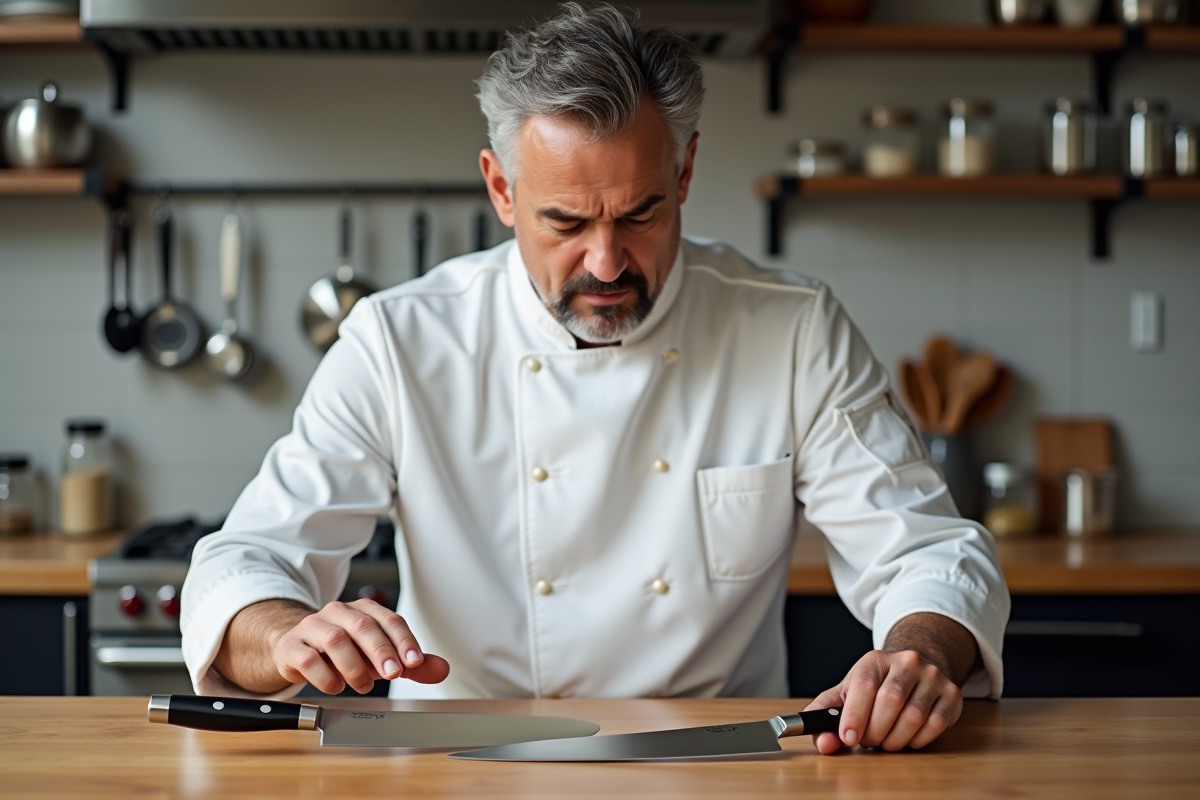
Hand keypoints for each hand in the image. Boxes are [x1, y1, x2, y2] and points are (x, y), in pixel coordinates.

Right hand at [270, 598, 449, 694]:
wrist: (295, 648)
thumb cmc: (344, 652)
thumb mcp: (380, 657)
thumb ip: (411, 664)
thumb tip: (441, 670)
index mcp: (364, 610)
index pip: (389, 620)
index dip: (404, 641)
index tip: (414, 662)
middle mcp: (339, 613)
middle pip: (364, 627)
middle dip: (382, 652)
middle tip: (393, 675)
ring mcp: (313, 627)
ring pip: (336, 640)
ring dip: (354, 667)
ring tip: (363, 685)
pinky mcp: (292, 645)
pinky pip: (308, 658)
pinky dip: (325, 677)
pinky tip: (336, 686)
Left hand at [803, 612, 977, 753]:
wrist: (914, 669)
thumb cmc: (876, 685)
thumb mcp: (847, 692)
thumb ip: (827, 715)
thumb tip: (823, 743)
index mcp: (875, 659)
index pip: (864, 685)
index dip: (855, 715)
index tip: (848, 738)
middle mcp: (906, 662)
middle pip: (890, 701)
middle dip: (875, 731)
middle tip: (868, 741)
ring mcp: (932, 676)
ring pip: (913, 716)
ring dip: (895, 739)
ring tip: (885, 740)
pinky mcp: (952, 694)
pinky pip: (936, 725)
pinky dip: (918, 740)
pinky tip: (907, 737)